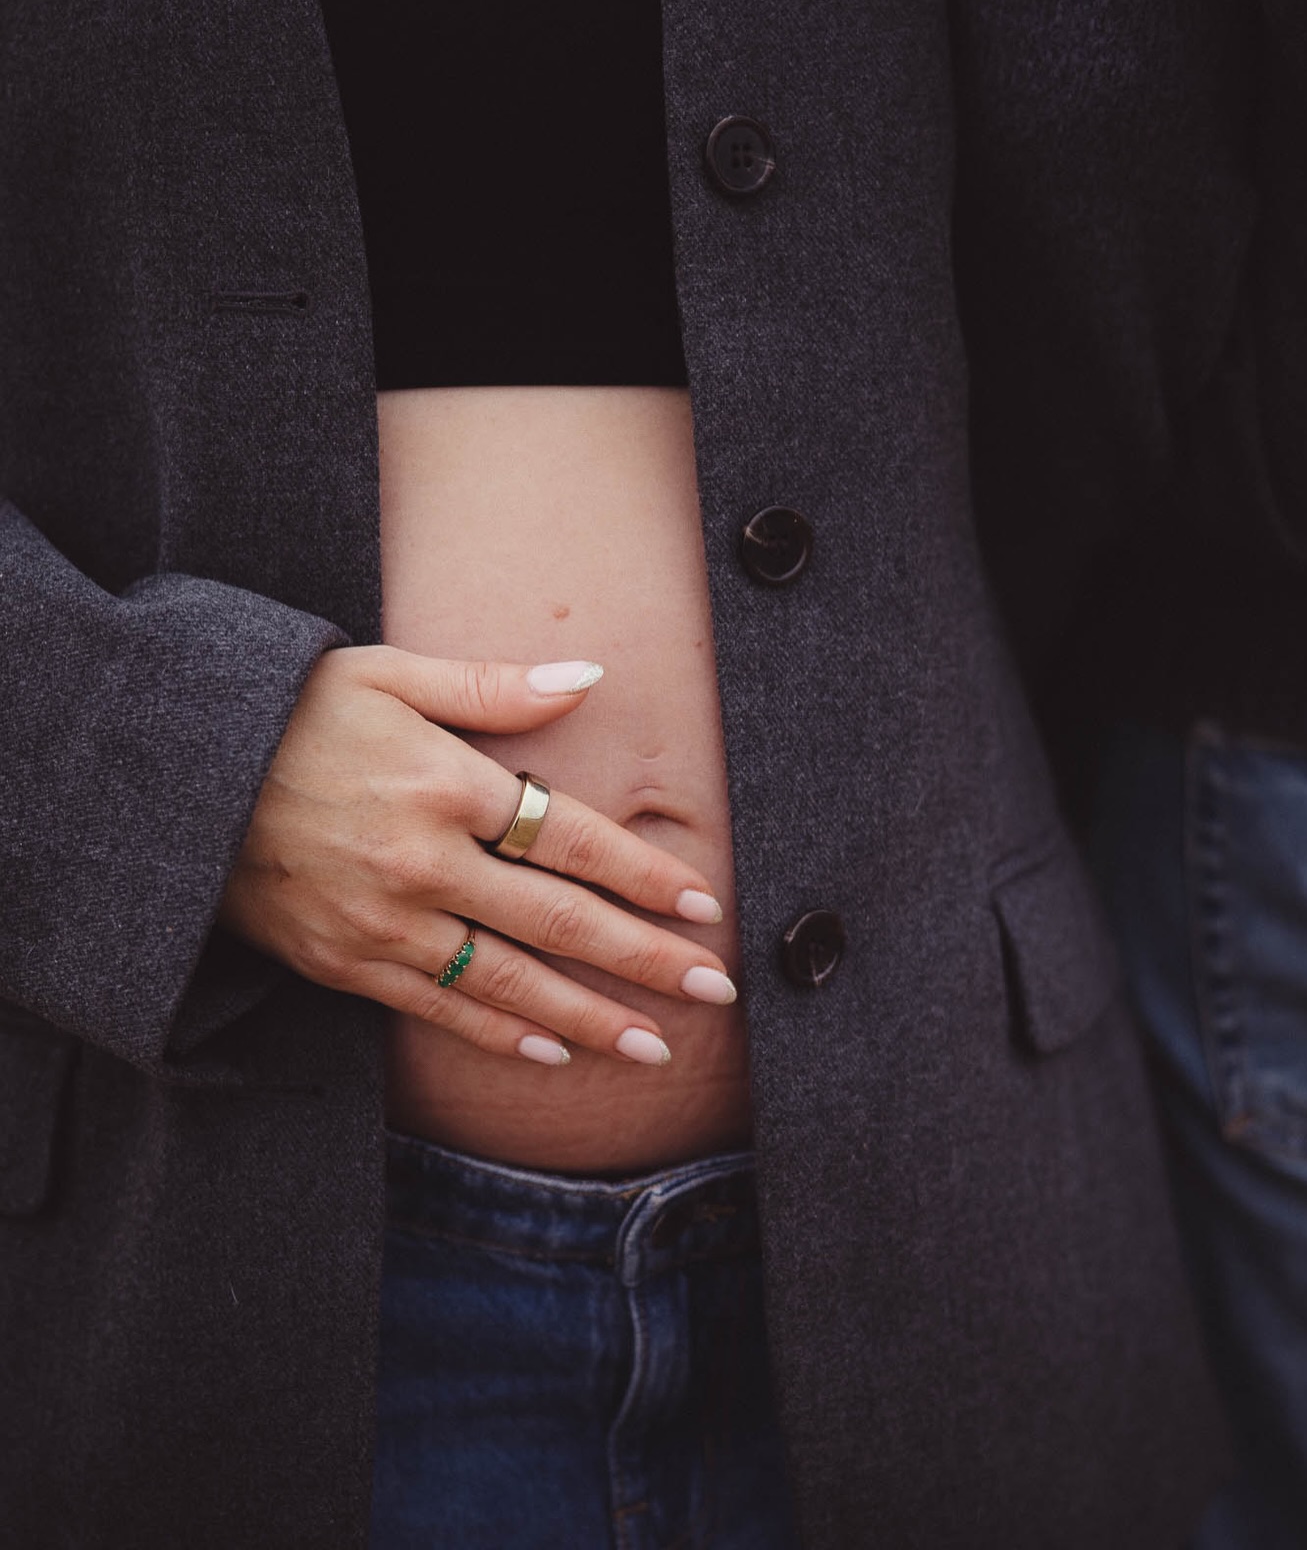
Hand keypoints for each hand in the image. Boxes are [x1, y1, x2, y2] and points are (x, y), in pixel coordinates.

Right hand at [219, 646, 734, 1065]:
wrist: (172, 773)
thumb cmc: (291, 711)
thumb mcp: (389, 673)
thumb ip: (495, 687)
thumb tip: (590, 676)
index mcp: (445, 784)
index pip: (572, 839)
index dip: (644, 876)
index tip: (702, 904)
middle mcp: (424, 862)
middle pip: (559, 922)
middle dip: (645, 960)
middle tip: (713, 987)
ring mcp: (383, 922)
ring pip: (508, 983)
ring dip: (590, 1019)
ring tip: (655, 1046)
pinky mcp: (344, 963)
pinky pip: (436, 1010)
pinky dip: (498, 1037)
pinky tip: (552, 1053)